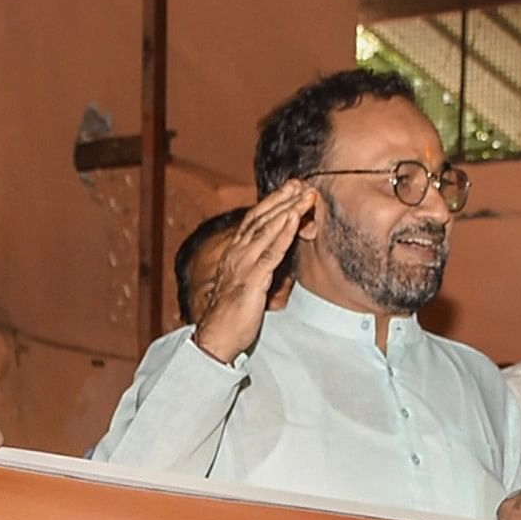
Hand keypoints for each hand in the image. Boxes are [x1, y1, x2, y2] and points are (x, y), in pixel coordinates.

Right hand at [190, 182, 315, 364]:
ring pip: (267, 229)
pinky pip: (271, 251)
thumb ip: (259, 268)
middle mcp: (237, 253)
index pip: (254, 221)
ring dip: (287, 209)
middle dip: (282, 199)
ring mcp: (244, 264)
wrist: (216, 336)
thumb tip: (275, 260)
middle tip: (300, 183)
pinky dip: (283, 232)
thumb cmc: (232, 315)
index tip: (289, 189)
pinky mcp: (253, 279)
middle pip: (261, 218)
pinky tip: (294, 217)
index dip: (272, 203)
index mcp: (235, 253)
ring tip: (304, 194)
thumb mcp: (247, 284)